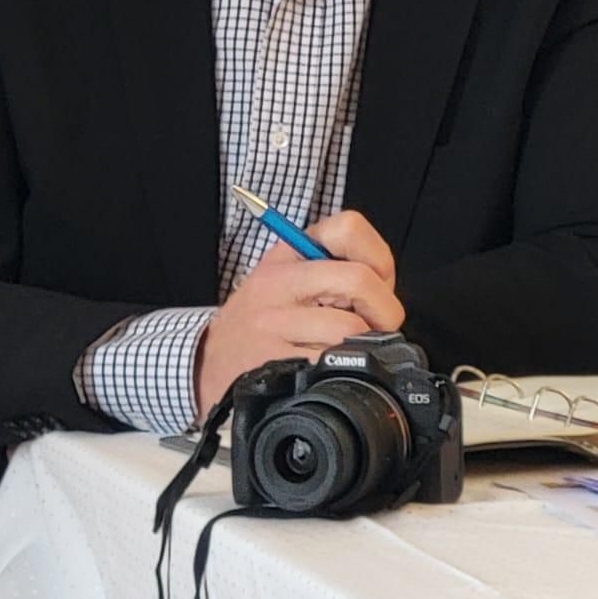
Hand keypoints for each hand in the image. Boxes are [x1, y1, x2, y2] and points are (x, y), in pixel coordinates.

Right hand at [195, 210, 403, 418]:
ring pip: (350, 328)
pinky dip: (342, 369)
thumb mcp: (288, 280)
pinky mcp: (272, 360)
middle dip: (384, 311)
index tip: (378, 283)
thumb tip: (386, 292)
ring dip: (363, 346)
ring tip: (346, 349)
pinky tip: (327, 369)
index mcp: (289, 254)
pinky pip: (331, 362)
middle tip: (376, 327)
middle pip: (359, 280)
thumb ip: (335, 273)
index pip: (349, 228)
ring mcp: (272, 321)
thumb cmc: (262, 322)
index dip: (378, 259)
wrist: (211, 363)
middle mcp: (278, 282)